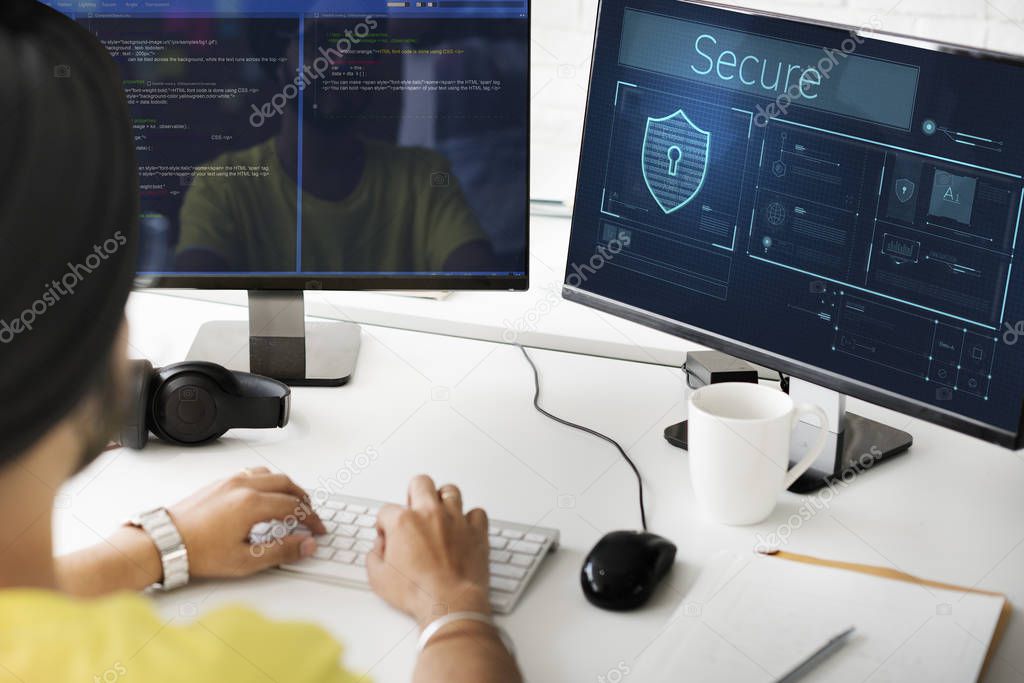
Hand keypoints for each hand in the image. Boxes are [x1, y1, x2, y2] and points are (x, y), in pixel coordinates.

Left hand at [165, 467, 325, 577]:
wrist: (163, 543)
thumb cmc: (197, 552)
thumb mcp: (244, 560)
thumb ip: (281, 551)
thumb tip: (306, 545)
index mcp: (252, 504)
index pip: (294, 507)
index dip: (311, 519)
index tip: (317, 529)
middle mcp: (243, 486)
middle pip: (286, 484)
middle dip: (304, 500)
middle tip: (311, 515)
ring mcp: (230, 481)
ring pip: (270, 474)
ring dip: (286, 487)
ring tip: (292, 502)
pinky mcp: (219, 483)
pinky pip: (252, 473)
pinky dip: (268, 481)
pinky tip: (266, 494)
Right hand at [367, 475, 490, 625]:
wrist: (449, 604)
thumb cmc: (417, 593)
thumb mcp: (378, 578)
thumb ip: (374, 555)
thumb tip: (379, 548)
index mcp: (404, 522)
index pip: (387, 510)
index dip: (384, 523)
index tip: (388, 534)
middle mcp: (430, 514)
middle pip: (421, 483)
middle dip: (414, 493)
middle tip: (413, 508)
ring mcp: (455, 520)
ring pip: (450, 491)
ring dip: (443, 499)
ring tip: (439, 513)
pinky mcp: (476, 531)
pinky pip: (477, 513)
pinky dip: (470, 518)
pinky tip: (464, 528)